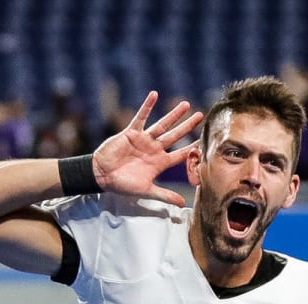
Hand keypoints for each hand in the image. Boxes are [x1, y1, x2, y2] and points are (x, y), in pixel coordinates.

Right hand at [92, 91, 202, 205]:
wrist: (102, 175)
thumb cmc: (123, 185)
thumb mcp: (146, 191)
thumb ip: (165, 195)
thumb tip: (182, 204)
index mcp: (159, 163)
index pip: (180, 155)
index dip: (192, 149)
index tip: (204, 142)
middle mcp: (154, 149)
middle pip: (175, 136)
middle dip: (188, 126)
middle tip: (201, 116)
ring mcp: (144, 139)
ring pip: (162, 124)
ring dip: (173, 115)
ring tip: (186, 105)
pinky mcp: (131, 132)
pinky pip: (141, 117)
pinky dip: (147, 106)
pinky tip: (155, 94)